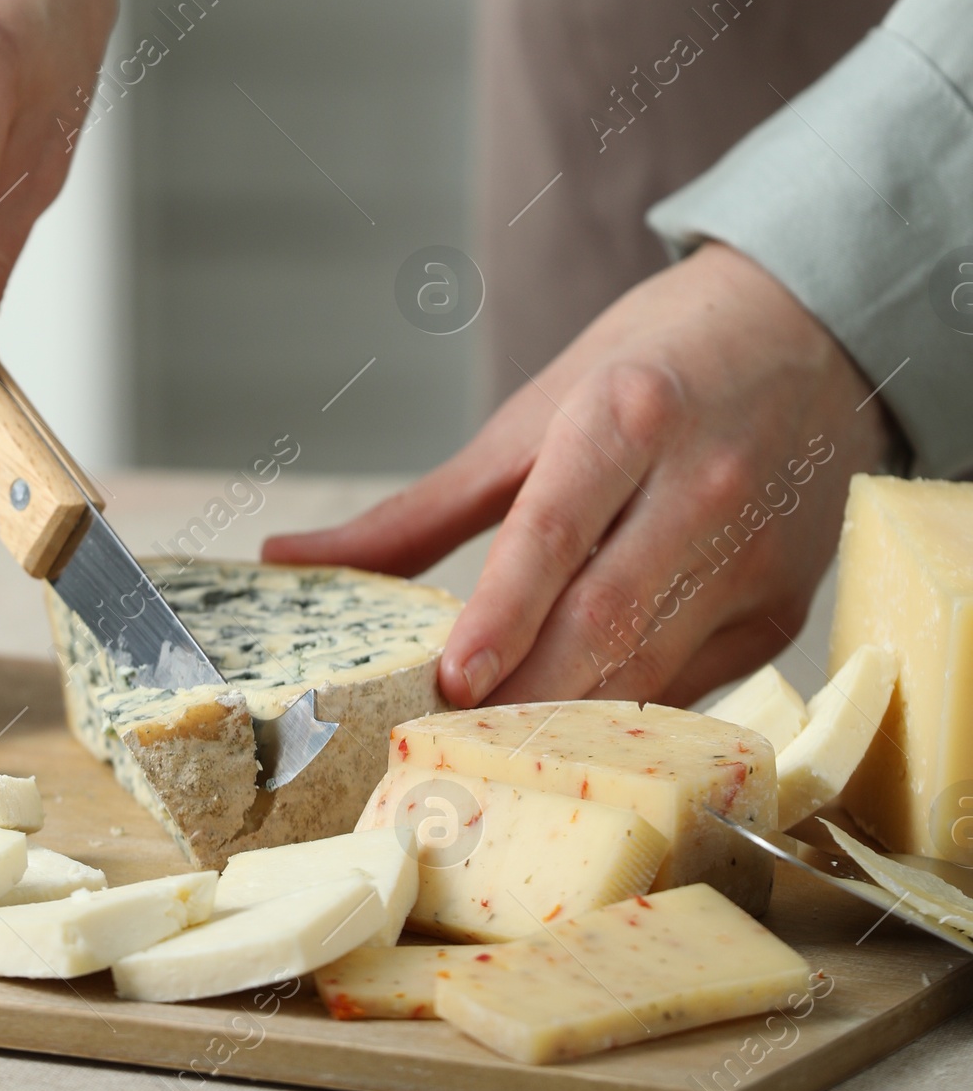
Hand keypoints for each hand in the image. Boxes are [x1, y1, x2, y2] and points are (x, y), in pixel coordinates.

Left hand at [262, 243, 888, 707]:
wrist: (805, 331)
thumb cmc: (650, 363)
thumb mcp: (534, 411)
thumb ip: (419, 506)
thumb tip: (286, 558)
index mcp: (630, 412)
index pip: (555, 531)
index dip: (502, 614)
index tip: (451, 681)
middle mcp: (703, 486)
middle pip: (605, 620)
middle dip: (522, 695)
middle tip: (444, 747)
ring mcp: (755, 556)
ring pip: (653, 672)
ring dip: (568, 724)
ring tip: (486, 758)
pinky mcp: (786, 610)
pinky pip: (694, 686)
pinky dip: (625, 716)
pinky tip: (566, 737)